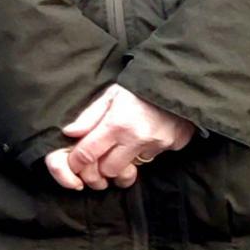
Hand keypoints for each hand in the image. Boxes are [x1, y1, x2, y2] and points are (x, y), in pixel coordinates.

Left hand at [46, 83, 197, 192]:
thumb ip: (89, 116)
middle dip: (100, 169)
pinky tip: (144, 138)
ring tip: (121, 150)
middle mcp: (136, 138)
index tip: (74, 164)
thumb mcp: (111, 94)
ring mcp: (157, 144)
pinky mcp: (173, 146)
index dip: (76, 164)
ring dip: (123, 164)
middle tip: (98, 160)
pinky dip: (143, 153)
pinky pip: (151, 158)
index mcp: (117, 124)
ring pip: (131, 169)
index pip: (87, 154)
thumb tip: (69, 133)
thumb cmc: (140, 86)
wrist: (179, 79)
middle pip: (109, 171)